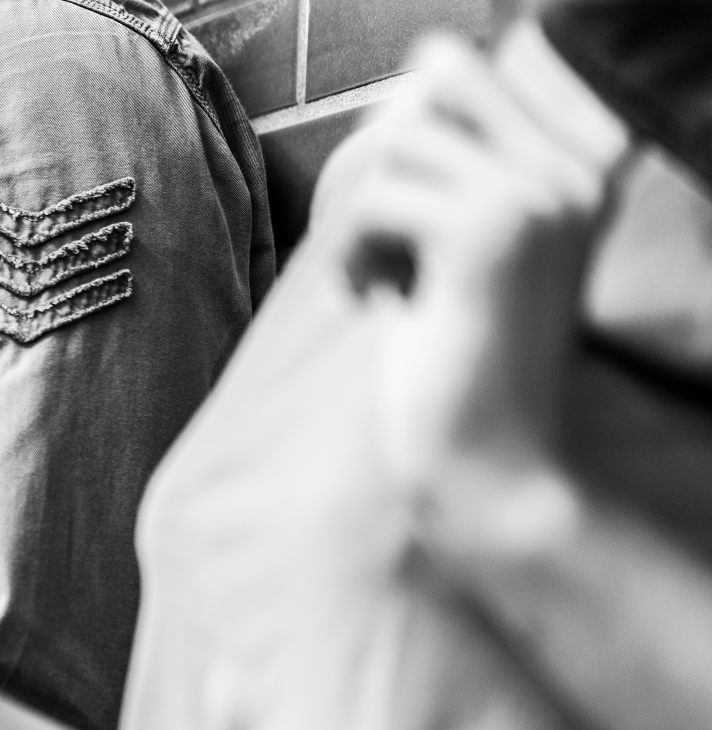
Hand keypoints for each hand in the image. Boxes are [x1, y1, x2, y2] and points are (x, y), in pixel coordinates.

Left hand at [336, 36, 615, 546]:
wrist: (487, 467)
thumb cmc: (454, 363)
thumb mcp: (456, 248)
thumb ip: (445, 163)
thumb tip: (404, 85)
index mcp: (576, 166)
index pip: (456, 66)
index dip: (394, 134)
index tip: (397, 223)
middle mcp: (573, 169)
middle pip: (427, 81)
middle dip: (374, 155)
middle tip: (371, 239)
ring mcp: (539, 195)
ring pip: (393, 141)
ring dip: (355, 216)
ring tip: (376, 284)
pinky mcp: (490, 234)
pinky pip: (373, 199)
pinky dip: (348, 254)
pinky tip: (372, 306)